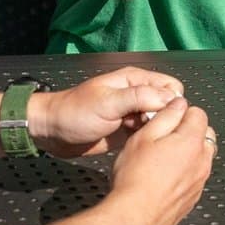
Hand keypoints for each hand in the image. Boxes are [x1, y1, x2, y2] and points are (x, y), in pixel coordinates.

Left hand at [29, 66, 182, 157]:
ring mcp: (134, 112)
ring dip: (157, 129)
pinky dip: (149, 137)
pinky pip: (148, 132)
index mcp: (135, 80)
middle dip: (167, 117)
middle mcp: (138, 94)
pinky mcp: (129, 130)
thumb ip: (139, 97)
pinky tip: (141, 144)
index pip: (171, 86)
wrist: (52, 133)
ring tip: (145, 138)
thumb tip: (171, 99)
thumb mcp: (108, 103)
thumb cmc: (74, 113)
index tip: (160, 117)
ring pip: (161, 119)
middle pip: (169, 104)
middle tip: (150, 130)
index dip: (172, 102)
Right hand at [103, 96, 215, 224]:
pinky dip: (186, 172)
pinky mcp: (194, 197)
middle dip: (189, 130)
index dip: (181, 112)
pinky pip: (196, 176)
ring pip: (202, 156)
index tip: (166, 118)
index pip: (199, 113)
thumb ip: (165, 116)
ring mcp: (200, 180)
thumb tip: (179, 104)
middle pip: (205, 134)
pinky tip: (164, 177)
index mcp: (192, 141)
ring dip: (188, 152)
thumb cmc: (135, 178)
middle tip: (164, 137)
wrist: (133, 218)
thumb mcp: (144, 137)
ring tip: (162, 158)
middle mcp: (202, 160)